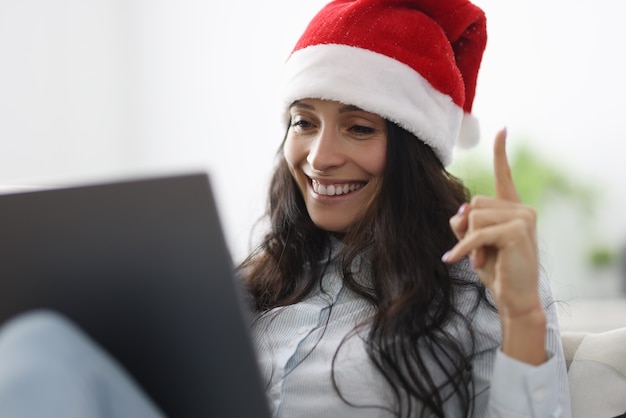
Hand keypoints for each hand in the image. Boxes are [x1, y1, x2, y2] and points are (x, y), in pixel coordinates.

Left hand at [442, 128, 540, 318]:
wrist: (514, 298)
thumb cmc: (496, 269)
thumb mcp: (474, 242)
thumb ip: (466, 221)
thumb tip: (462, 210)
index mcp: (514, 208)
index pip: (505, 175)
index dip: (501, 153)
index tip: (502, 129)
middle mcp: (522, 209)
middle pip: (475, 203)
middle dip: (467, 229)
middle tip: (477, 252)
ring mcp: (523, 218)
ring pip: (474, 216)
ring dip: (468, 241)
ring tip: (480, 259)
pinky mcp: (516, 230)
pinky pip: (477, 232)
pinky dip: (463, 248)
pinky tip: (452, 261)